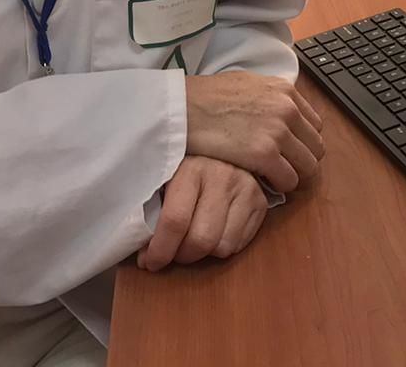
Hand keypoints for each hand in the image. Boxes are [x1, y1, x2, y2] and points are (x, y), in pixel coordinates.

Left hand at [136, 156, 266, 271]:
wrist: (226, 143)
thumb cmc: (188, 164)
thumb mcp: (167, 175)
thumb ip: (154, 208)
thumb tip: (144, 253)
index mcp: (192, 169)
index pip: (175, 220)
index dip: (160, 250)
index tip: (148, 262)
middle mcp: (222, 177)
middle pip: (201, 239)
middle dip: (181, 256)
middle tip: (172, 253)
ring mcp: (246, 189)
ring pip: (223, 247)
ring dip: (204, 253)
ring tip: (194, 239)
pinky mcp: (261, 201)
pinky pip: (240, 244)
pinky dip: (223, 246)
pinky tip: (214, 232)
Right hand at [184, 72, 324, 192]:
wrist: (182, 107)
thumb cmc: (206, 96)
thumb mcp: (247, 84)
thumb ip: (269, 98)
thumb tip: (277, 111)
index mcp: (285, 90)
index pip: (314, 125)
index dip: (303, 142)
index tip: (290, 152)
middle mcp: (287, 109)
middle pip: (316, 147)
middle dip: (302, 161)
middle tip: (284, 169)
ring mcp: (278, 132)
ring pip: (308, 166)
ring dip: (294, 175)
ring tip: (274, 178)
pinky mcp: (265, 154)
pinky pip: (289, 179)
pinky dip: (280, 185)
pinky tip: (264, 182)